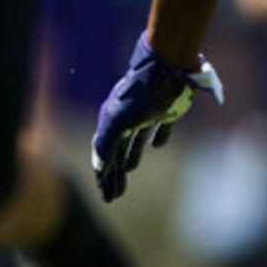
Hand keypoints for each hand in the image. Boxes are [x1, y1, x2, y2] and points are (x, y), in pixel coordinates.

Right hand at [91, 36, 223, 202]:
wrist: (168, 69)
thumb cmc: (142, 96)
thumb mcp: (118, 121)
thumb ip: (106, 143)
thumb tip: (99, 166)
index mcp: (112, 122)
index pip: (105, 156)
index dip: (104, 176)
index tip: (106, 196)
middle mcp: (126, 119)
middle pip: (117, 152)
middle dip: (115, 174)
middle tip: (114, 196)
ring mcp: (146, 114)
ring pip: (135, 142)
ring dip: (130, 158)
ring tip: (129, 171)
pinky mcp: (166, 111)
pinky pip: (160, 129)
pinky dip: (158, 138)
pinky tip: (158, 145)